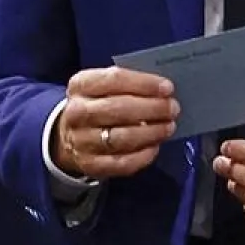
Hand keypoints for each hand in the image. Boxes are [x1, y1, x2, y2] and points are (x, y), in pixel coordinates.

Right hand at [51, 67, 179, 179]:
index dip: (144, 83)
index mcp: (81, 85)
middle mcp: (77, 112)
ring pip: (121, 137)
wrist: (71, 134)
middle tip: (172, 109)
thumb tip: (164, 90)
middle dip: (152, 109)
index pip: (114, 79)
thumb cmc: (99, 102)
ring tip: (168, 127)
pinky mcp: (89, 164)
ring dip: (151, 132)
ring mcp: (81, 141)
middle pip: (118, 109)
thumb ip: (131, 84)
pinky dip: (143, 155)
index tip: (167, 88)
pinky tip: (155, 147)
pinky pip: (121, 162)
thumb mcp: (105, 85)